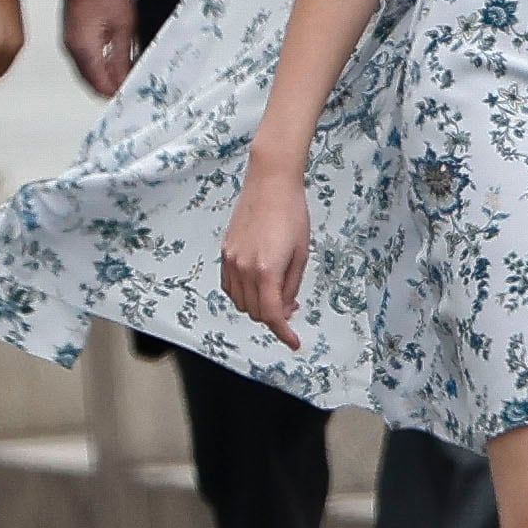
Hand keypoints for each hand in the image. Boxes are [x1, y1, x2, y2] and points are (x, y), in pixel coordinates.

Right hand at [63, 0, 138, 96]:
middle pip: (91, 81)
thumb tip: (126, 78)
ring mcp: (71, 43)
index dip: (117, 92)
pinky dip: (100, 67)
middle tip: (132, 89)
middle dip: (111, 88)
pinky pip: (85, 61)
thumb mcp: (124, 29)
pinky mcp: (73, 37)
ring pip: (87, 73)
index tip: (132, 94)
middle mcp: (73, 49)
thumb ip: (123, 58)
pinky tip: (114, 66)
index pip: (100, 84)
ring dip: (105, 78)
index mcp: (85, 49)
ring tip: (127, 78)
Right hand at [221, 165, 311, 347]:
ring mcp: (231, 261)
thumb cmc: (293, 215)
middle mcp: (244, 269)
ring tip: (280, 293)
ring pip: (240, 302)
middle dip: (275, 317)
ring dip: (259, 306)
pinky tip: (261, 286)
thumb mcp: (301, 254)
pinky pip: (230, 287)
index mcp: (266, 270)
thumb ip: (291, 285)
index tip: (294, 342)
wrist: (270, 184)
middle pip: (255, 312)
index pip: (272, 314)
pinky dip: (244, 294)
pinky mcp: (225, 253)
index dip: (284, 333)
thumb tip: (286, 308)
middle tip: (293, 306)